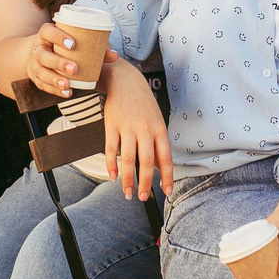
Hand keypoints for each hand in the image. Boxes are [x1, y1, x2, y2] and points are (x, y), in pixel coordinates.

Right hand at [29, 21, 88, 97]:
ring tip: (68, 85)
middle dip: (58, 62)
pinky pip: (43, 85)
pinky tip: (66, 92)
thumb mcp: (73, 40)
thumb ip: (94, 47)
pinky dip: (54, 90)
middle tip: (74, 69)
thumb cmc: (62, 45)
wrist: (40, 51)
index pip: (48, 32)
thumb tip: (114, 55)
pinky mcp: (36, 77)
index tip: (73, 44)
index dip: (58, 37)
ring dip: (54, 79)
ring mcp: (34, 64)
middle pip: (43, 55)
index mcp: (45, 34)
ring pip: (40, 72)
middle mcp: (37, 48)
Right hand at [102, 66, 172, 201]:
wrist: (124, 80)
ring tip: (128, 193)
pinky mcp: (112, 125)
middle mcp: (145, 129)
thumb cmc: (143, 103)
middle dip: (145, 183)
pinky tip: (112, 176)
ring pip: (128, 158)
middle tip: (143, 198)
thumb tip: (157, 168)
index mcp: (159, 129)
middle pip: (146, 162)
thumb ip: (157, 143)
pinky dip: (111, 164)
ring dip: (128, 179)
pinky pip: (111, 149)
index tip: (166, 192)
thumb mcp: (156, 120)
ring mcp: (128, 127)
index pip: (165, 157)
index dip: (167, 176)